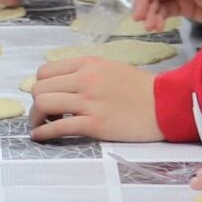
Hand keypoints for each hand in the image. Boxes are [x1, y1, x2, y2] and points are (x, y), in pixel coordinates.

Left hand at [26, 53, 161, 142]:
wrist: (165, 105)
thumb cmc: (140, 88)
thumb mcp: (110, 68)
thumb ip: (84, 73)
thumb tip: (60, 84)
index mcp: (88, 63)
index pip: (45, 71)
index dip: (41, 85)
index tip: (47, 96)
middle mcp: (84, 79)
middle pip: (39, 88)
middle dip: (36, 102)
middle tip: (44, 113)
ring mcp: (89, 102)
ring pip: (43, 104)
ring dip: (36, 117)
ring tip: (42, 124)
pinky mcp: (94, 124)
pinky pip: (57, 127)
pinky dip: (42, 133)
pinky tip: (40, 137)